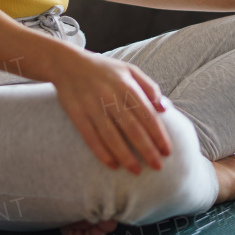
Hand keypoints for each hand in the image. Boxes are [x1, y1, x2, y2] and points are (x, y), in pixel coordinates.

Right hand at [51, 48, 171, 174]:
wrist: (67, 63)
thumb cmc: (104, 69)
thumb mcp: (129, 69)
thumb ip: (149, 87)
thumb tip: (164, 108)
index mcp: (125, 84)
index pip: (147, 114)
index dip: (158, 134)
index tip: (167, 151)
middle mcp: (109, 95)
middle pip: (132, 128)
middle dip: (147, 149)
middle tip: (158, 167)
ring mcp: (91, 105)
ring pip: (111, 136)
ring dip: (126, 156)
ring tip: (137, 171)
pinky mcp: (76, 113)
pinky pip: (90, 137)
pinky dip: (102, 152)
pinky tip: (112, 165)